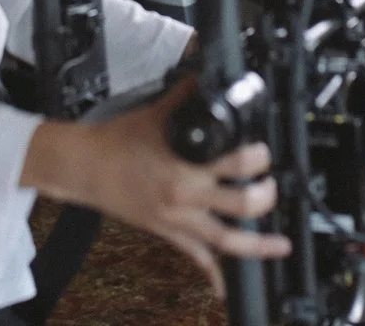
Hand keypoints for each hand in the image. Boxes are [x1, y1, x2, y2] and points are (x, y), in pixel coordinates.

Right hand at [21, 76, 289, 296]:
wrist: (83, 166)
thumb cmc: (115, 141)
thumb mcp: (155, 113)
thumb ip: (185, 96)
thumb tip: (204, 76)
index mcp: (186, 165)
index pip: (238, 164)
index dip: (259, 156)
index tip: (263, 151)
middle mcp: (186, 196)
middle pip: (242, 205)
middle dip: (265, 196)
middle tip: (271, 187)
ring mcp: (177, 219)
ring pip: (226, 240)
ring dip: (257, 244)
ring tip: (280, 246)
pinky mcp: (166, 232)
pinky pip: (194, 257)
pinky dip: (213, 275)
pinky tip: (225, 287)